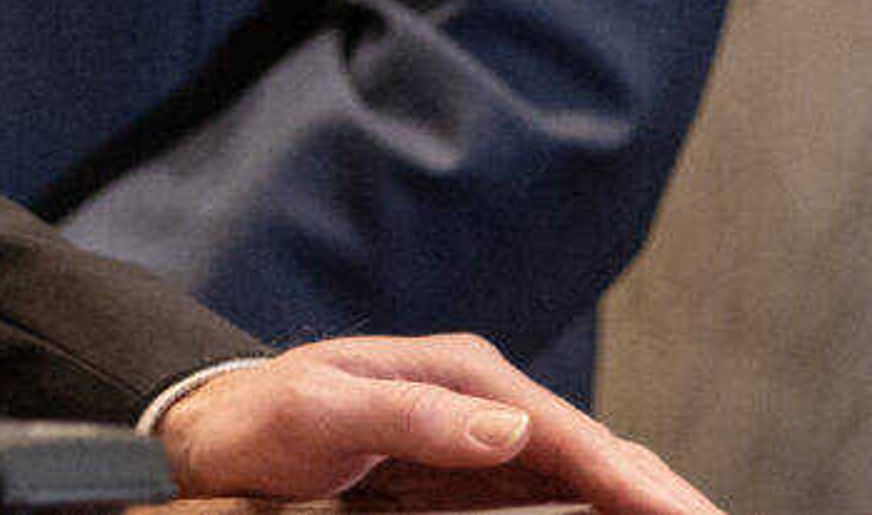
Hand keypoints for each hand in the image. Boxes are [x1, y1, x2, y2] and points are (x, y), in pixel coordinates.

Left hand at [155, 335, 716, 513]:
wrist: (211, 430)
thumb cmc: (257, 416)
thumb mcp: (319, 410)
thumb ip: (410, 415)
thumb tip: (511, 427)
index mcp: (460, 374)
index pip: (570, 434)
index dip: (633, 482)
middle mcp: (484, 403)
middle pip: (598, 455)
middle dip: (663, 495)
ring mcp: (483, 443)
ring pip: (589, 481)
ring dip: (642, 507)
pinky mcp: (471, 482)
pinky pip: (556, 504)